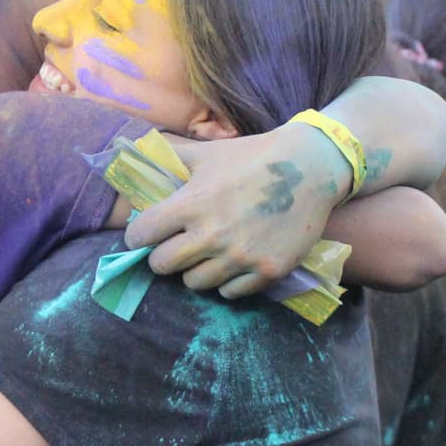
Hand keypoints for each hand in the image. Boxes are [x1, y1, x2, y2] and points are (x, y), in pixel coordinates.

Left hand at [124, 125, 346, 297]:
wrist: (309, 167)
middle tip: (176, 246)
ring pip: (195, 283)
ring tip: (208, 253)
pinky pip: (230, 293)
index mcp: (190, 205)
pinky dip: (228, 281)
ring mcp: (240, 257)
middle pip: (162, 266)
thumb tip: (135, 155)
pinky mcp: (267, 271)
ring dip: (196, 270)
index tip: (145, 234)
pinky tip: (234, 262)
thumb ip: (170, 158)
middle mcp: (212, 235)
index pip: (139, 235)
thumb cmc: (251, 157)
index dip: (138, 235)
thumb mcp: (206, 153)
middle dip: (163, 256)